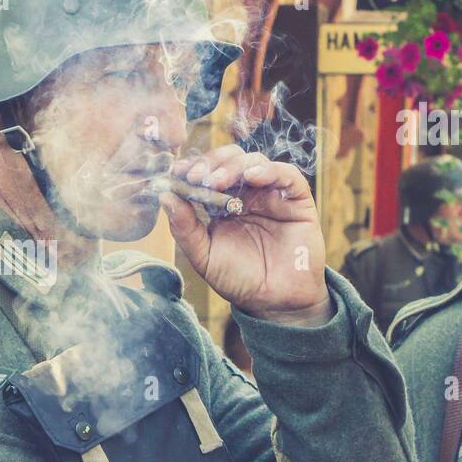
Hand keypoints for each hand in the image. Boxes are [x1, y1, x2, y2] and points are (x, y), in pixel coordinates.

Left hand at [161, 145, 330, 320]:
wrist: (275, 301)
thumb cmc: (239, 279)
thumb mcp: (204, 256)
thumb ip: (185, 228)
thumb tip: (164, 196)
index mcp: (221, 202)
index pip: (206, 173)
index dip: (193, 168)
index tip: (178, 172)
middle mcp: (246, 193)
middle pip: (228, 160)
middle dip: (210, 164)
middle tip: (197, 176)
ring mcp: (271, 193)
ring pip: (253, 161)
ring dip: (233, 166)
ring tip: (218, 181)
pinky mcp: (296, 199)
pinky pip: (286, 174)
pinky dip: (269, 170)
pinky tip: (252, 177)